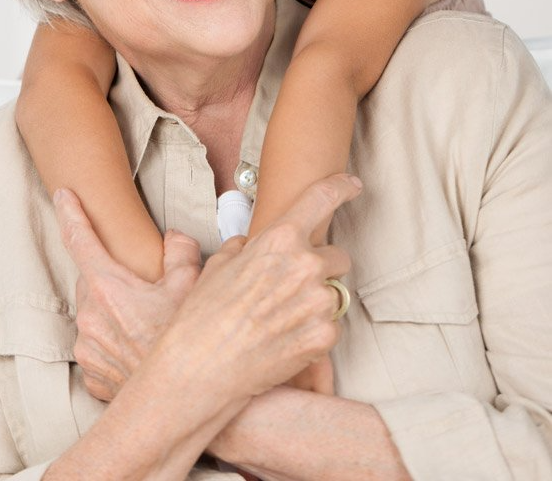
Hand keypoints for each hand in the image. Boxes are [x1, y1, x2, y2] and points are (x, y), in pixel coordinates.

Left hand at [54, 188, 200, 399]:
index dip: (70, 213)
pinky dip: (114, 343)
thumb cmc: (187, 343)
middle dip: (112, 277)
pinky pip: (97, 348)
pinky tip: (141, 349)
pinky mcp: (92, 377)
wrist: (182, 402)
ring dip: (115, 312)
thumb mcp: (191, 285)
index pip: (80, 239)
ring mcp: (87, 349)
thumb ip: (180, 251)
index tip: (62, 195)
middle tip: (144, 288)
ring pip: (94, 315)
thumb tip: (172, 239)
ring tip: (149, 324)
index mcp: (108, 287)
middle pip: (92, 281)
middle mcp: (89, 317)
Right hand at [153, 174, 359, 405]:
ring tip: (281, 320)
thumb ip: (245, 247)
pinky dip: (315, 333)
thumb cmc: (203, 315)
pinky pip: (332, 327)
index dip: (341, 188)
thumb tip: (251, 244)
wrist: (200, 368)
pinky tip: (285, 340)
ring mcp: (319, 302)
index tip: (352, 186)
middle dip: (321, 269)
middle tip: (291, 289)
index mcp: (280, 238)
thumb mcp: (218, 265)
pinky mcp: (325, 336)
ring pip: (335, 294)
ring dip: (317, 303)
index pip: (322, 199)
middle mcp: (306, 265)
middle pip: (338, 256)